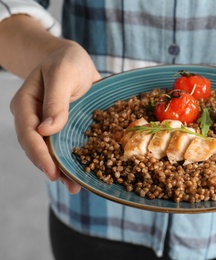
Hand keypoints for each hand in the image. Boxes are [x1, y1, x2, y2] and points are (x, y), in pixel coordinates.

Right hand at [10, 42, 100, 193]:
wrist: (73, 59)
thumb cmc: (66, 61)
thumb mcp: (63, 73)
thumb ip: (56, 100)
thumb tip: (47, 130)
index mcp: (26, 104)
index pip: (28, 133)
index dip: (39, 154)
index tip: (52, 171)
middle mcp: (33, 118)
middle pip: (38, 147)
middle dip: (51, 167)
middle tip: (69, 185)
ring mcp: (47, 124)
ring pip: (51, 150)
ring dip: (62, 168)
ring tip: (76, 186)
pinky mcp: (63, 126)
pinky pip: (64, 145)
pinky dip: (73, 158)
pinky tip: (83, 171)